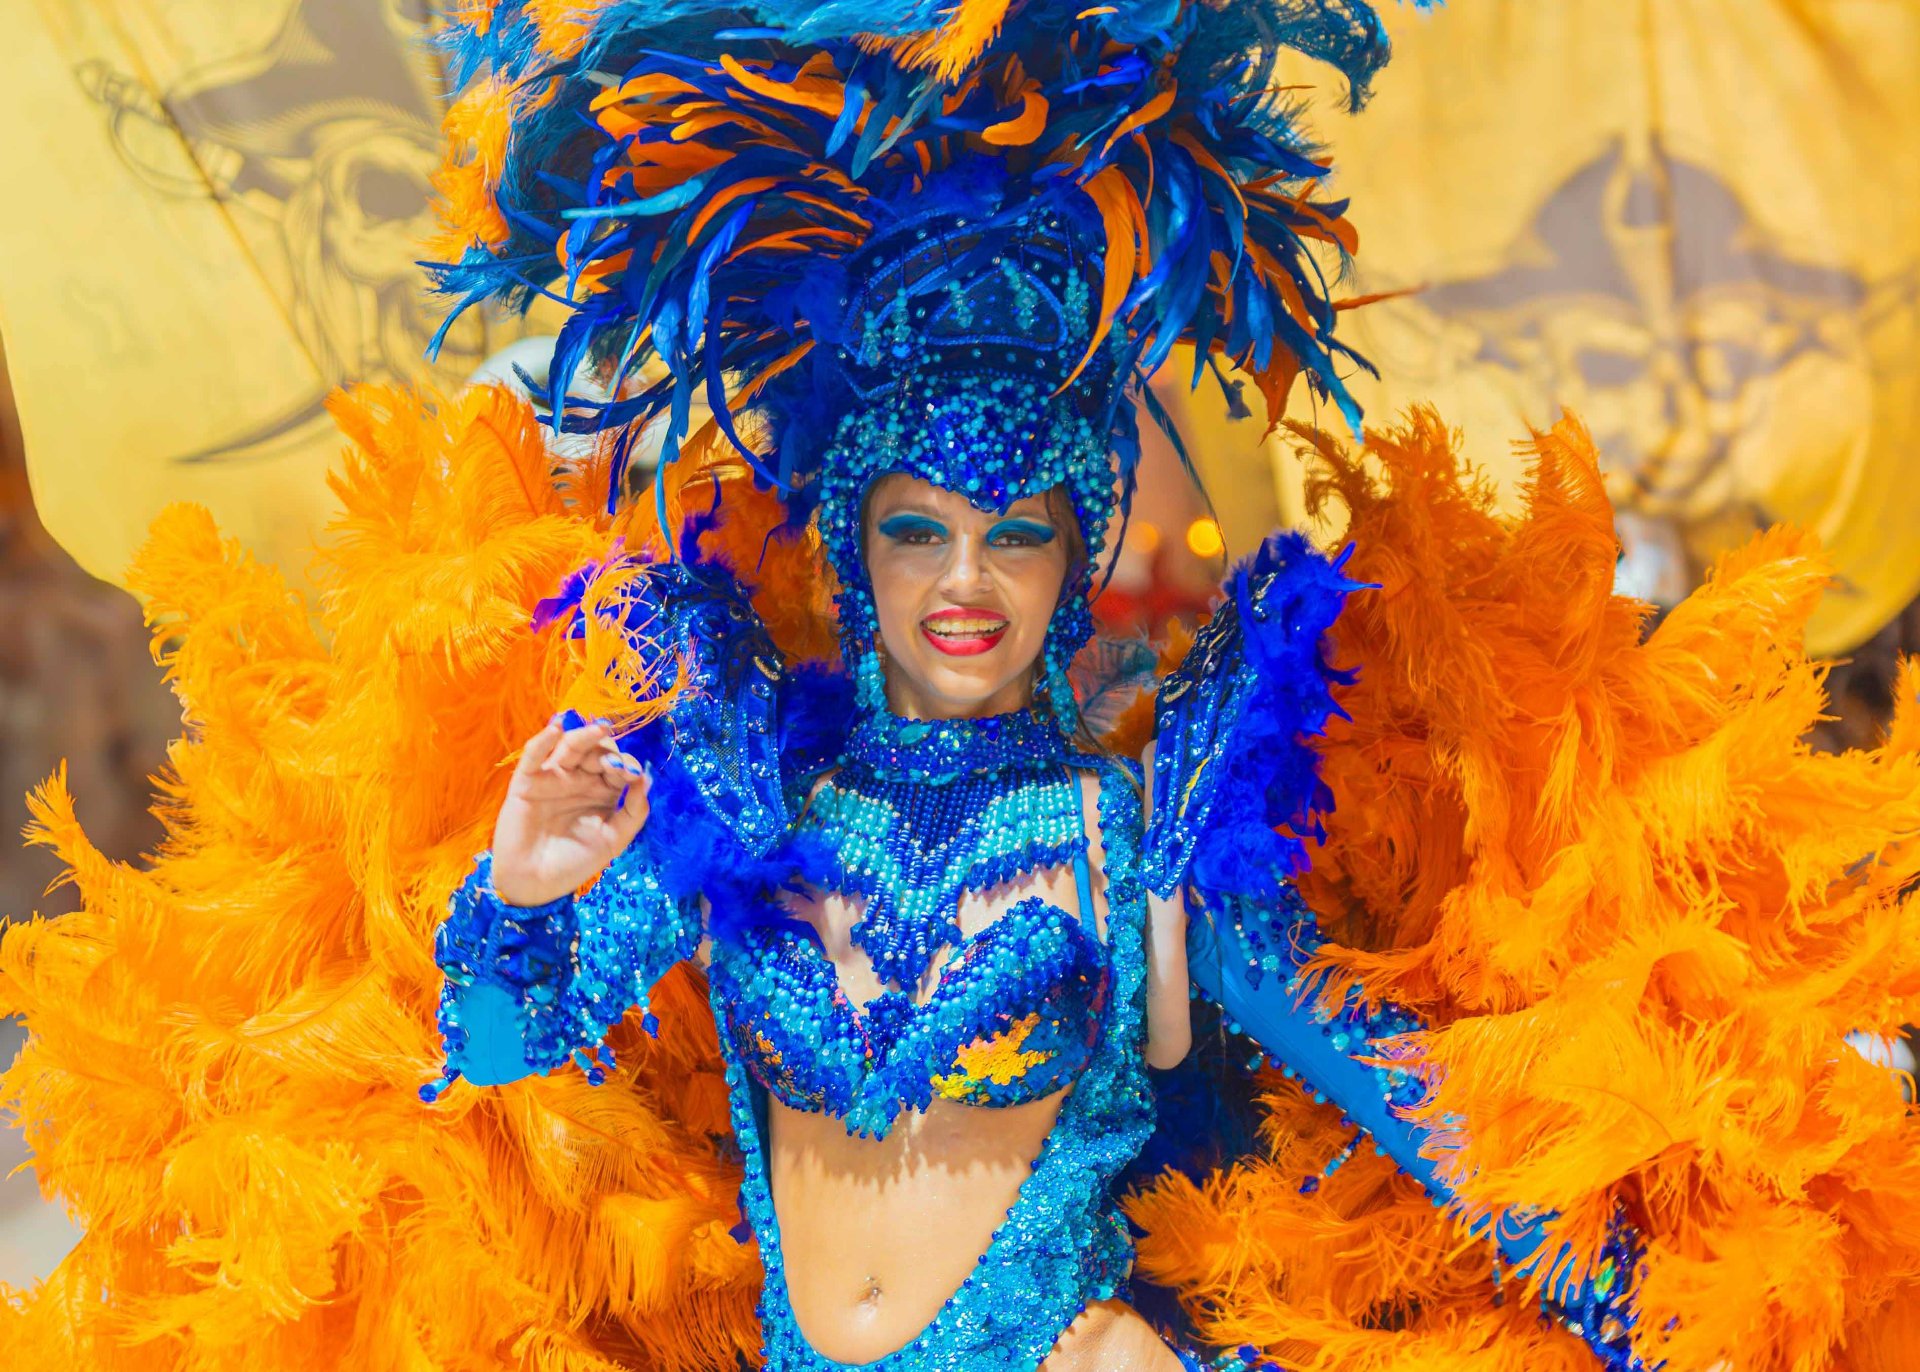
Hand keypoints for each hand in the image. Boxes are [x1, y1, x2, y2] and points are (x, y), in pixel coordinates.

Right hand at [490, 718, 649, 906]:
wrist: (536, 884)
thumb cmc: (575, 862)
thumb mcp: (614, 839)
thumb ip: (634, 811)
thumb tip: (646, 778)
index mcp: (603, 790)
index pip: (618, 765)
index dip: (626, 764)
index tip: (632, 774)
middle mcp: (580, 779)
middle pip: (596, 751)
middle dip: (608, 752)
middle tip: (614, 764)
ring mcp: (553, 778)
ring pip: (569, 747)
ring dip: (584, 736)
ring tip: (598, 730)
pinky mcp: (527, 782)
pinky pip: (534, 756)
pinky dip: (543, 740)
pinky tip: (556, 729)